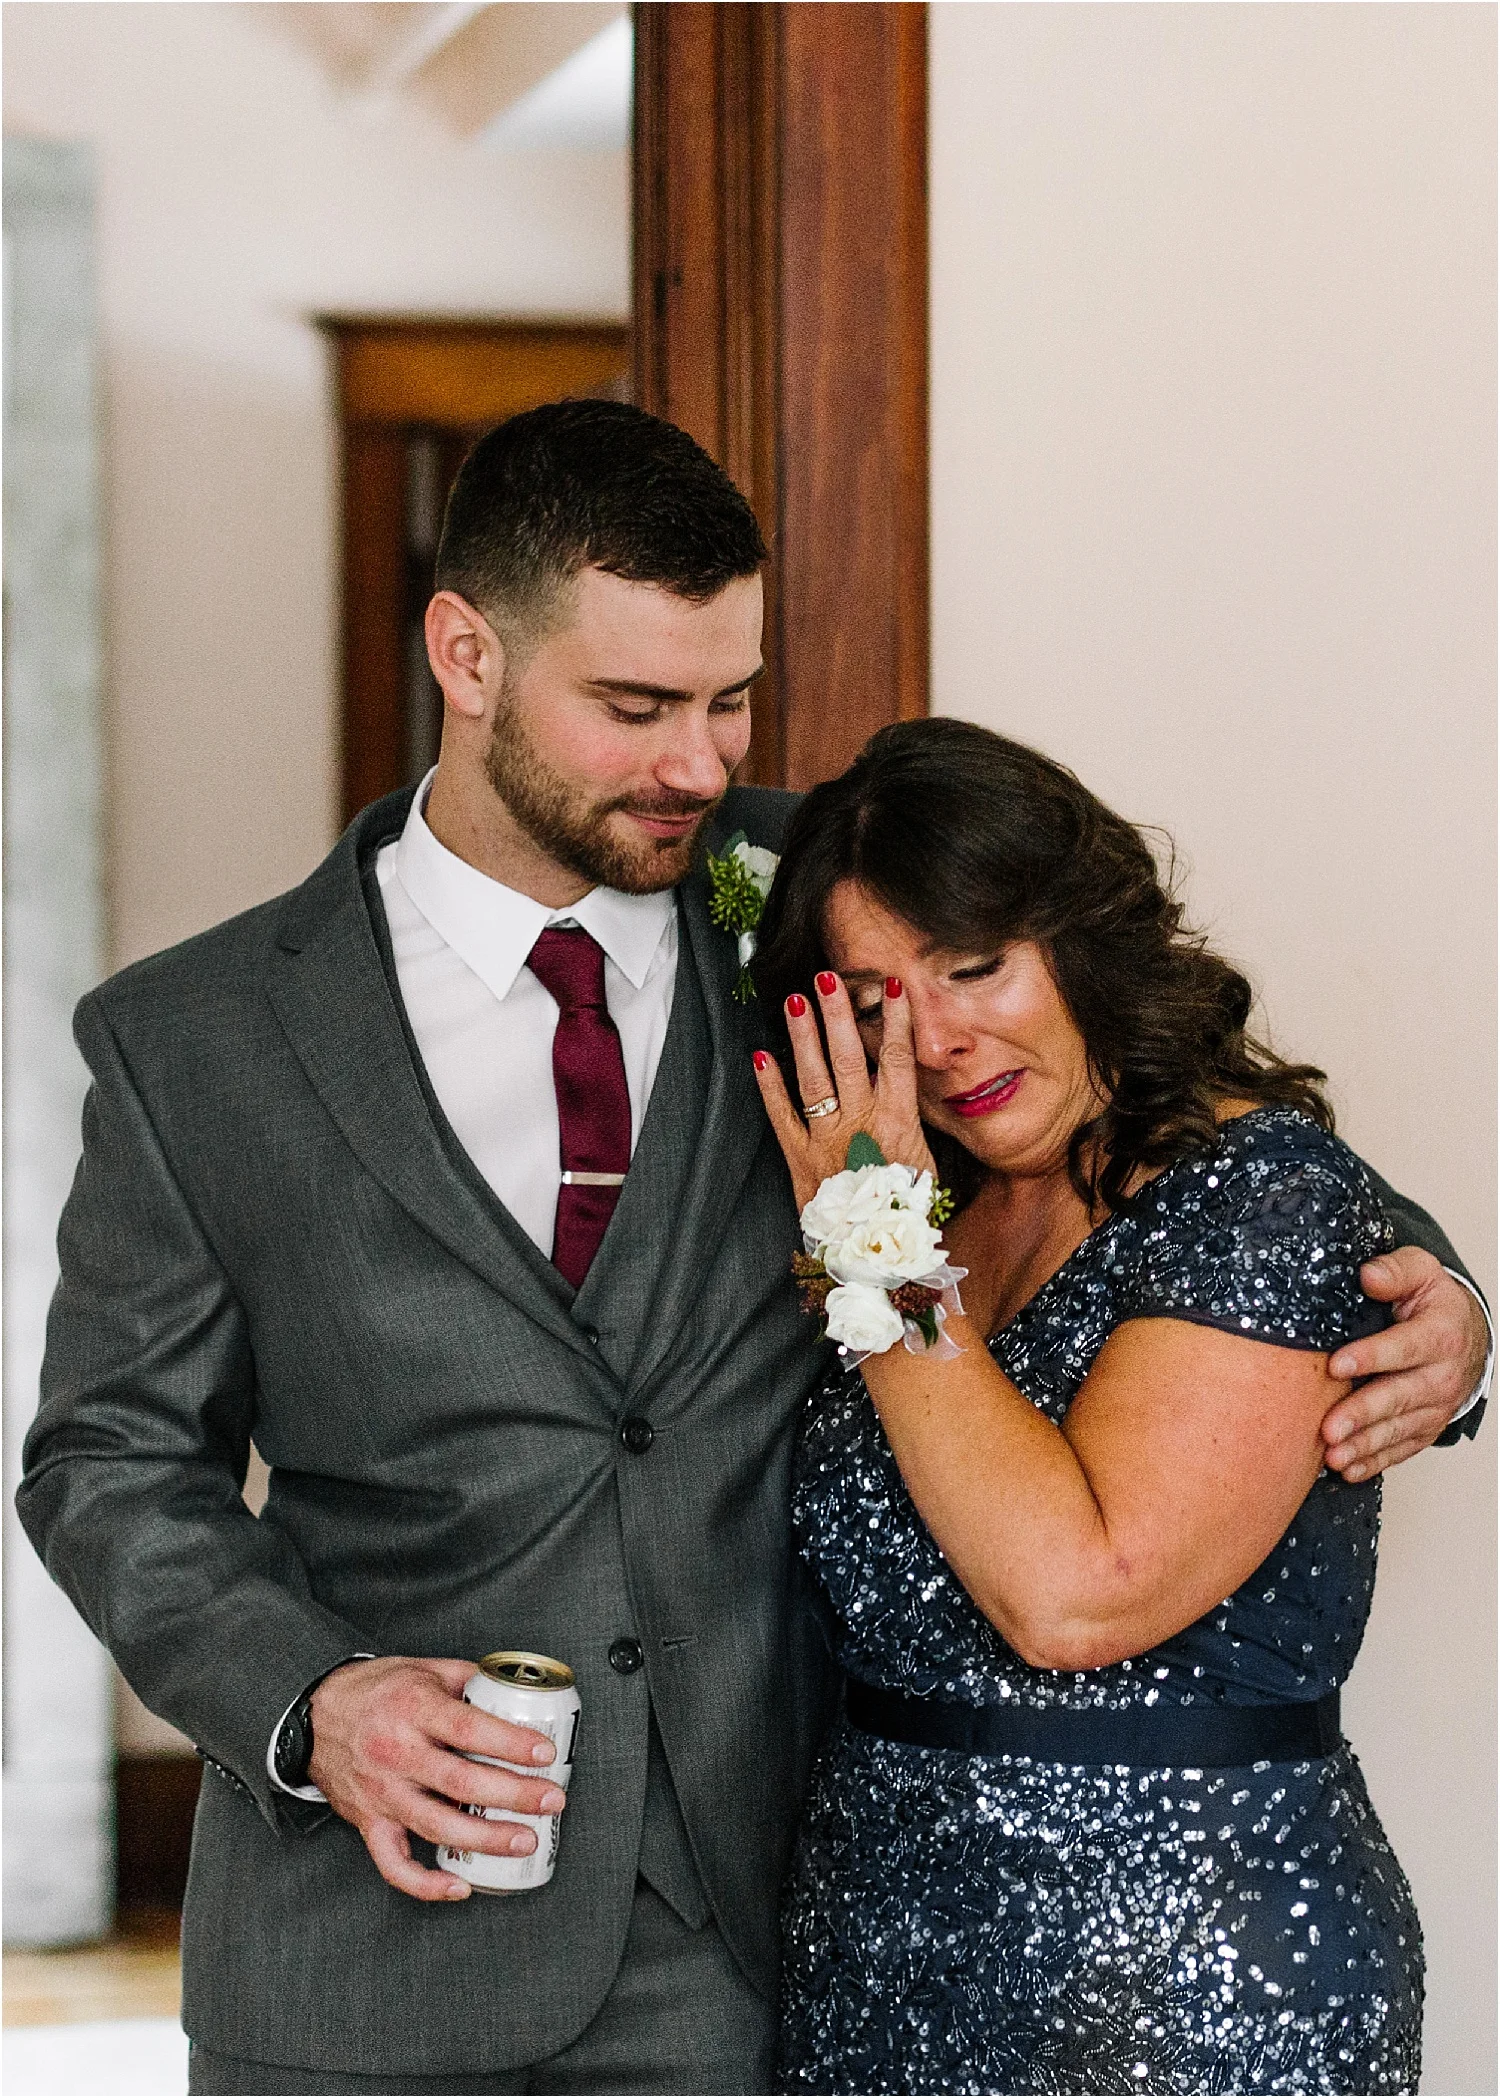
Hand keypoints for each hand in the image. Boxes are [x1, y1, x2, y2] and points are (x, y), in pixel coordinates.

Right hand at [308, 1656, 565, 1902]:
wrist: (314, 1714)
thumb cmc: (375, 1691)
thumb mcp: (423, 1668)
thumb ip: (469, 1679)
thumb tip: (517, 1691)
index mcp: (414, 1709)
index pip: (470, 1729)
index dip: (512, 1744)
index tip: (545, 1753)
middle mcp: (397, 1753)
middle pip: (462, 1783)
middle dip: (514, 1796)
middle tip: (552, 1800)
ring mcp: (382, 1793)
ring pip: (437, 1826)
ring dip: (486, 1840)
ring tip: (524, 1840)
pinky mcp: (368, 1822)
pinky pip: (393, 1865)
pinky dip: (426, 1884)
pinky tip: (460, 1887)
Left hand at [753, 972, 935, 1211]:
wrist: (875, 1257)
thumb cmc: (906, 1210)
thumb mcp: (925, 1164)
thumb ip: (913, 1121)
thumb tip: (908, 1082)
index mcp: (898, 1123)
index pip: (898, 1059)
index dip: (895, 1020)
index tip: (892, 986)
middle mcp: (861, 1124)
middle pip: (850, 1058)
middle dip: (838, 1015)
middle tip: (827, 978)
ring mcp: (827, 1140)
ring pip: (814, 1078)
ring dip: (804, 1037)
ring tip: (796, 1001)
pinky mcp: (799, 1159)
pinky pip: (782, 1116)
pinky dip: (769, 1087)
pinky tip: (760, 1056)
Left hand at [1321, 1248, 1488, 1480]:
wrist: (1465, 1334)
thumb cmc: (1433, 1303)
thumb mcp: (1420, 1272)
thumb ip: (1394, 1272)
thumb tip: (1368, 1275)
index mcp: (1440, 1335)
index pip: (1404, 1347)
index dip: (1370, 1357)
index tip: (1336, 1364)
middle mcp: (1441, 1376)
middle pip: (1399, 1397)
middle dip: (1362, 1414)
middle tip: (1329, 1428)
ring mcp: (1435, 1407)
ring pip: (1399, 1429)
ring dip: (1364, 1445)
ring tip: (1333, 1455)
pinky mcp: (1426, 1427)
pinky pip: (1402, 1448)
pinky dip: (1375, 1462)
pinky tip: (1349, 1469)